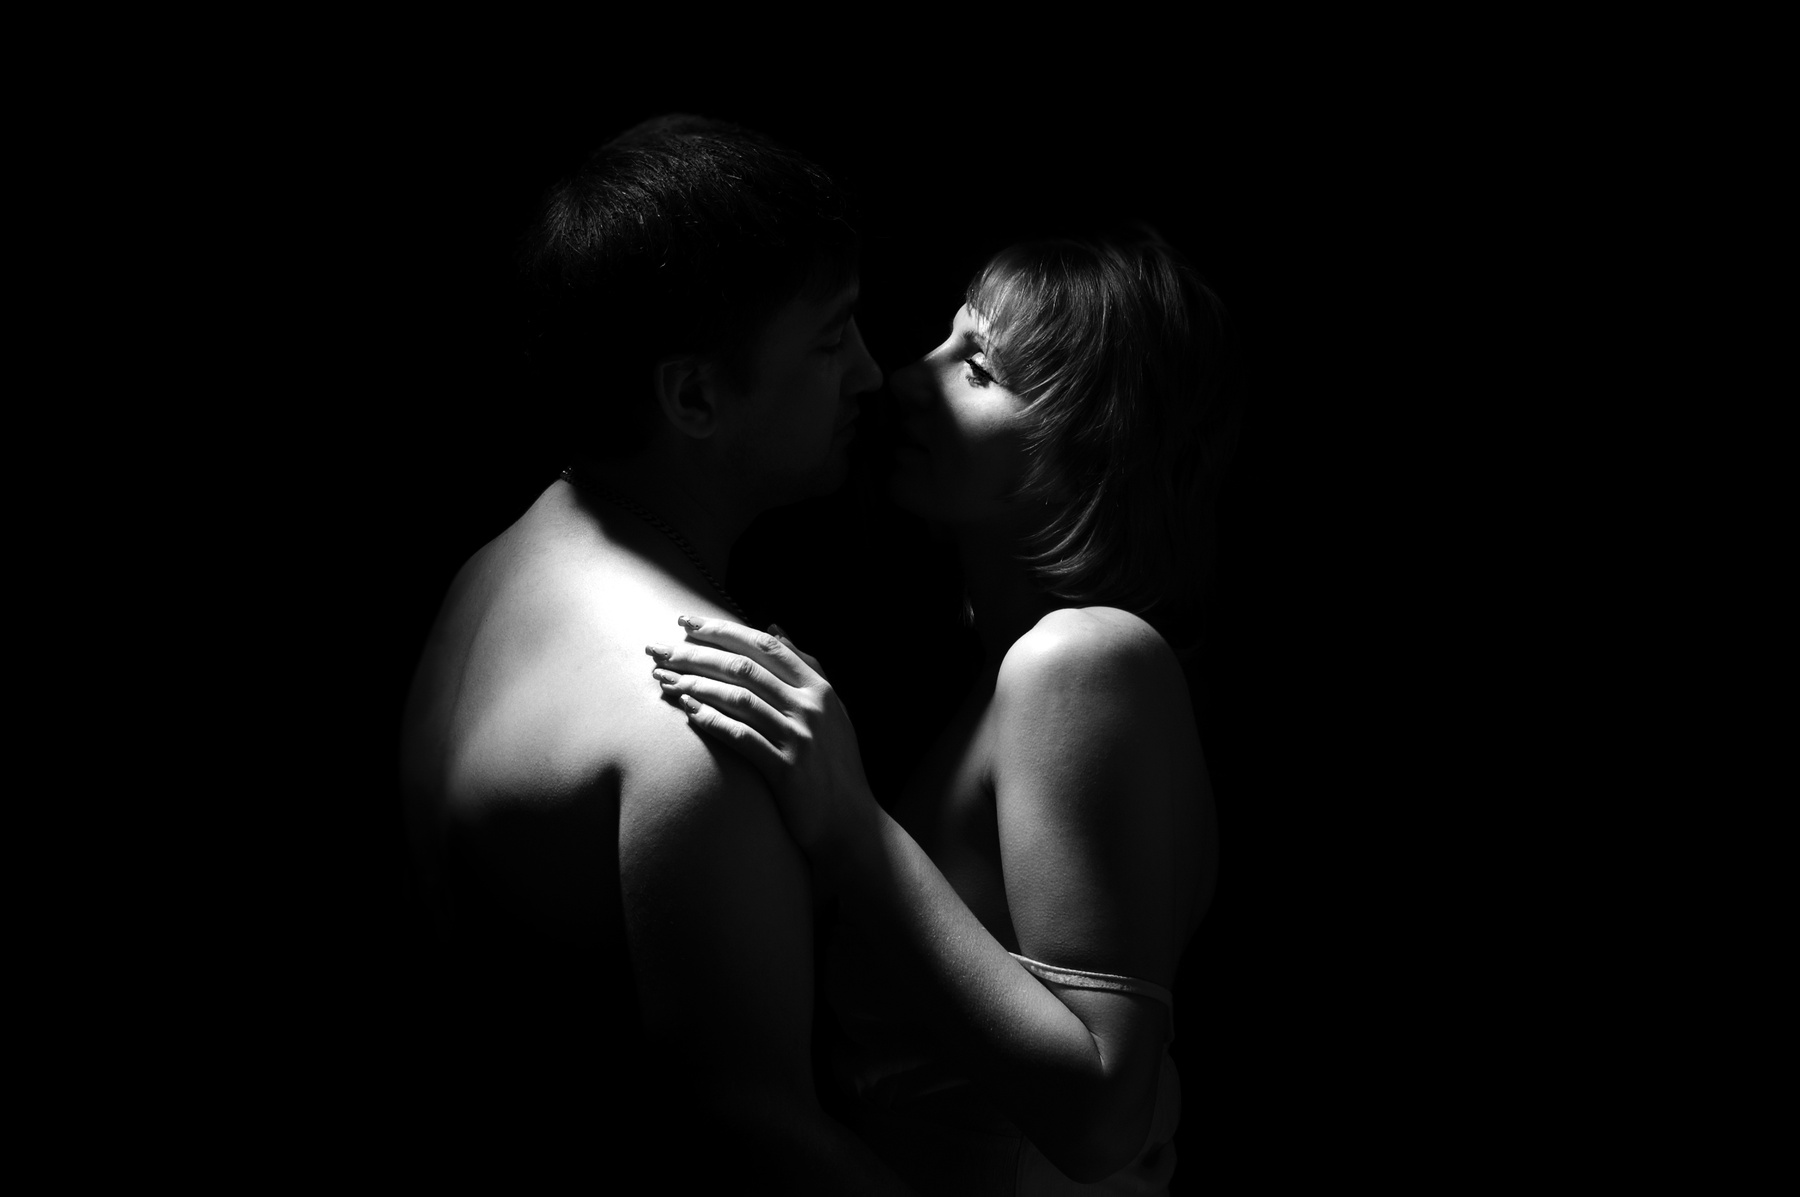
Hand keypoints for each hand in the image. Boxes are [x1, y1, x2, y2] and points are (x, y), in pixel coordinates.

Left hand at [647, 616, 875, 856]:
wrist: (852, 822)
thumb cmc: (835, 764)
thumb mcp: (830, 709)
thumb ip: (805, 667)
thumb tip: (776, 627)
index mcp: (819, 687)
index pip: (764, 645)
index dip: (722, 629)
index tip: (685, 621)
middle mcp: (810, 707)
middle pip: (744, 666)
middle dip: (695, 653)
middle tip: (658, 649)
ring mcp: (799, 737)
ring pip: (738, 698)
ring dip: (694, 684)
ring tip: (662, 679)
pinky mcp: (786, 770)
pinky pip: (741, 737)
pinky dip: (711, 720)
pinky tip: (686, 711)